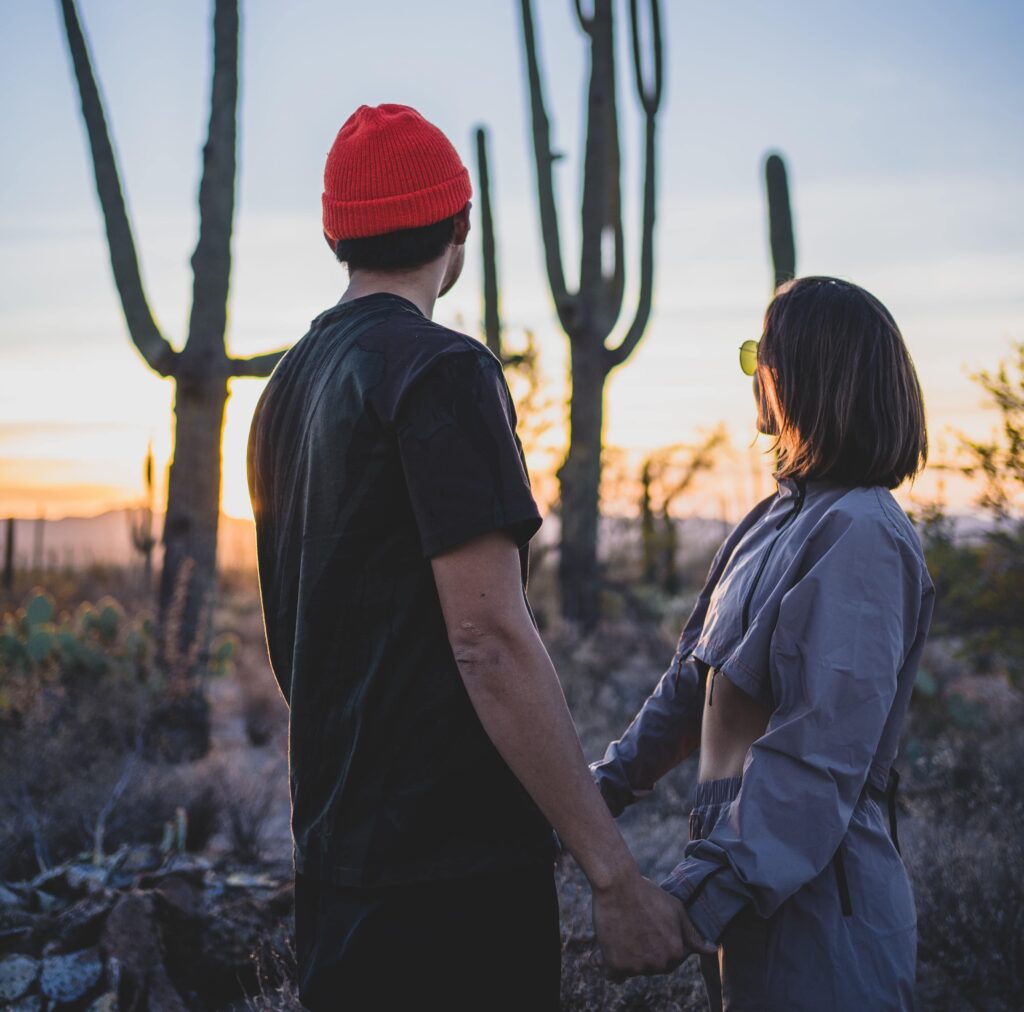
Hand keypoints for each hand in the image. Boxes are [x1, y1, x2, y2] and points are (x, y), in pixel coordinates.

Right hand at [591, 870, 715, 979]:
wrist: (619, 885)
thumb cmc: (648, 895)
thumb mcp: (676, 910)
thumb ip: (693, 935)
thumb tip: (713, 950)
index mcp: (675, 952)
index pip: (672, 959)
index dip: (661, 942)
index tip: (652, 926)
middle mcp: (658, 964)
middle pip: (653, 966)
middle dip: (647, 952)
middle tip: (638, 927)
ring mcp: (637, 967)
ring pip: (634, 970)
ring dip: (630, 958)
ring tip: (625, 931)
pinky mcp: (616, 965)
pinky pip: (615, 976)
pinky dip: (614, 965)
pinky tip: (614, 947)